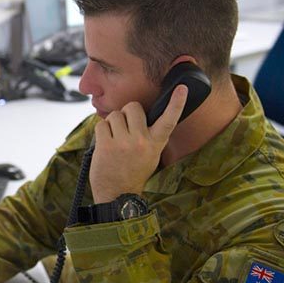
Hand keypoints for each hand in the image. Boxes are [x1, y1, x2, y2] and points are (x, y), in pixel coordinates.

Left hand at [89, 85, 187, 203]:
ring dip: (112, 123)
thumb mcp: (151, 155)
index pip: (169, 120)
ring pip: (115, 114)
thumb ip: (149, 135)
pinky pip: (101, 124)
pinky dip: (101, 131)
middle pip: (133, 107)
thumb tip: (140, 115)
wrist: (118, 194)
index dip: (176, 103)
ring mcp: (123, 143)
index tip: (182, 88)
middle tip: (125, 128)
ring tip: (115, 139)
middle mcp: (142, 141)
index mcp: (156, 143)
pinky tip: (105, 144)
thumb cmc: (133, 172)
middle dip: (127, 113)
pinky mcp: (106, 146)